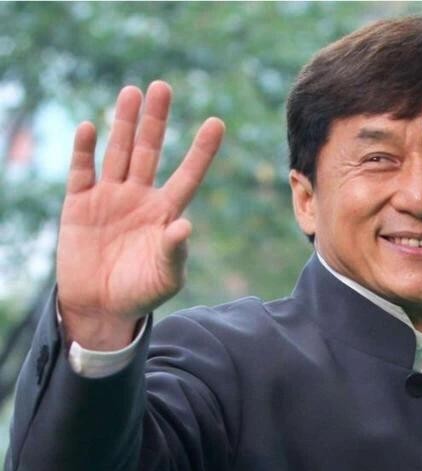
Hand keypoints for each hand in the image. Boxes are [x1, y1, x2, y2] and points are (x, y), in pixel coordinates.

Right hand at [57, 81, 223, 349]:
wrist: (101, 307)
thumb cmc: (141, 292)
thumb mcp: (166, 276)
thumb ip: (174, 251)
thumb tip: (185, 225)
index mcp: (166, 211)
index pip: (188, 175)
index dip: (201, 150)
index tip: (217, 122)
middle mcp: (140, 197)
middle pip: (150, 151)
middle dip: (156, 120)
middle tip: (162, 87)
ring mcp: (110, 197)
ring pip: (118, 153)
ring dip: (123, 124)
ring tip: (131, 92)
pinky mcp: (79, 205)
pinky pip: (82, 172)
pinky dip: (85, 151)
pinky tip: (90, 128)